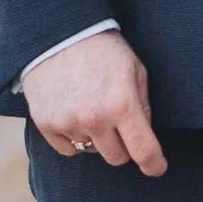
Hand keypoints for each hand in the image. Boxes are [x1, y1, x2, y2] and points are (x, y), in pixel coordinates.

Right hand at [25, 29, 166, 175]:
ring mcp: (68, 123)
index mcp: (122, 105)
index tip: (156, 168)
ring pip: (92, 151)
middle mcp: (95, 119)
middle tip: (120, 126)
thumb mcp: (134, 70)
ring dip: (97, 138)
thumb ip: (142, 104)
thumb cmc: (103, 49)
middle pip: (117, 157)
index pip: (143, 150)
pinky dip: (74, 138)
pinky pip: (68, 149)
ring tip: (92, 108)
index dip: (154, 164)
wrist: (58, 33)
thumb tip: (144, 135)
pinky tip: (74, 114)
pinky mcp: (46, 124)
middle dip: (124, 146)